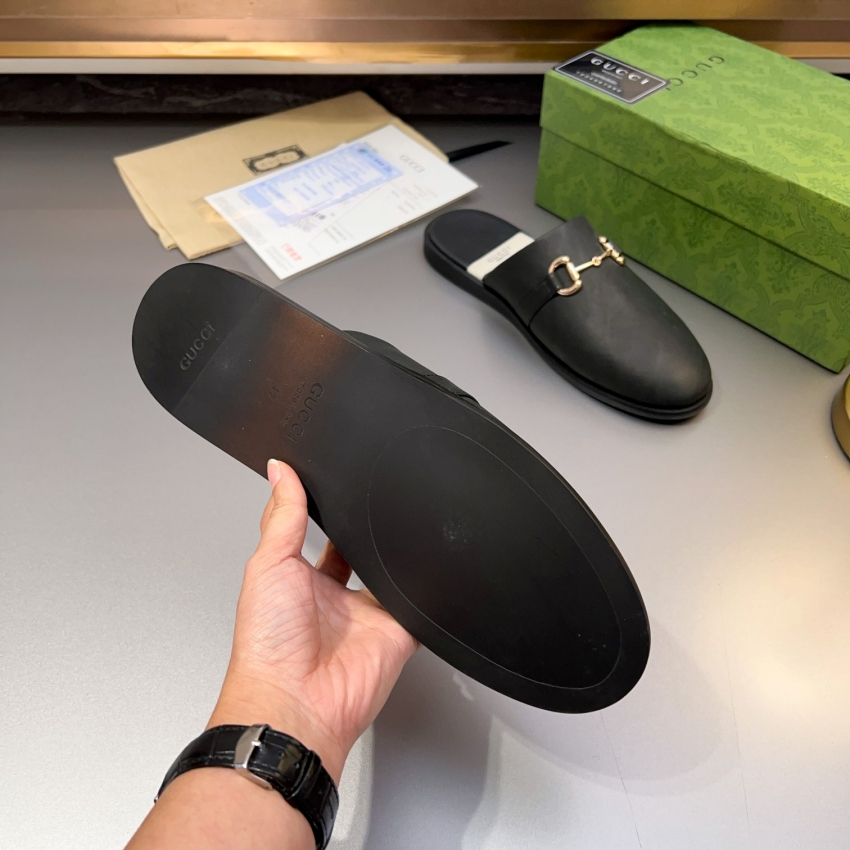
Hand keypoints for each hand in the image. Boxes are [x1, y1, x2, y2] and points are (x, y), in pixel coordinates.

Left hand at [208, 459, 417, 783]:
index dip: (333, 514)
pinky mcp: (399, 631)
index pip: (326, 539)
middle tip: (377, 509)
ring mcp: (369, 615)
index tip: (341, 487)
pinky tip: (425, 567)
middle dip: (371, 533)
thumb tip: (280, 471)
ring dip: (398, 555)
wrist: (294, 701)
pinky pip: (421, 603)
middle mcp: (338, 599)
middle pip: (364, 553)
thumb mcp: (268, 564)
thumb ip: (282, 516)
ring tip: (400, 532)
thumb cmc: (267, 645)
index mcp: (303, 581)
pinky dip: (426, 588)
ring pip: (395, 574)